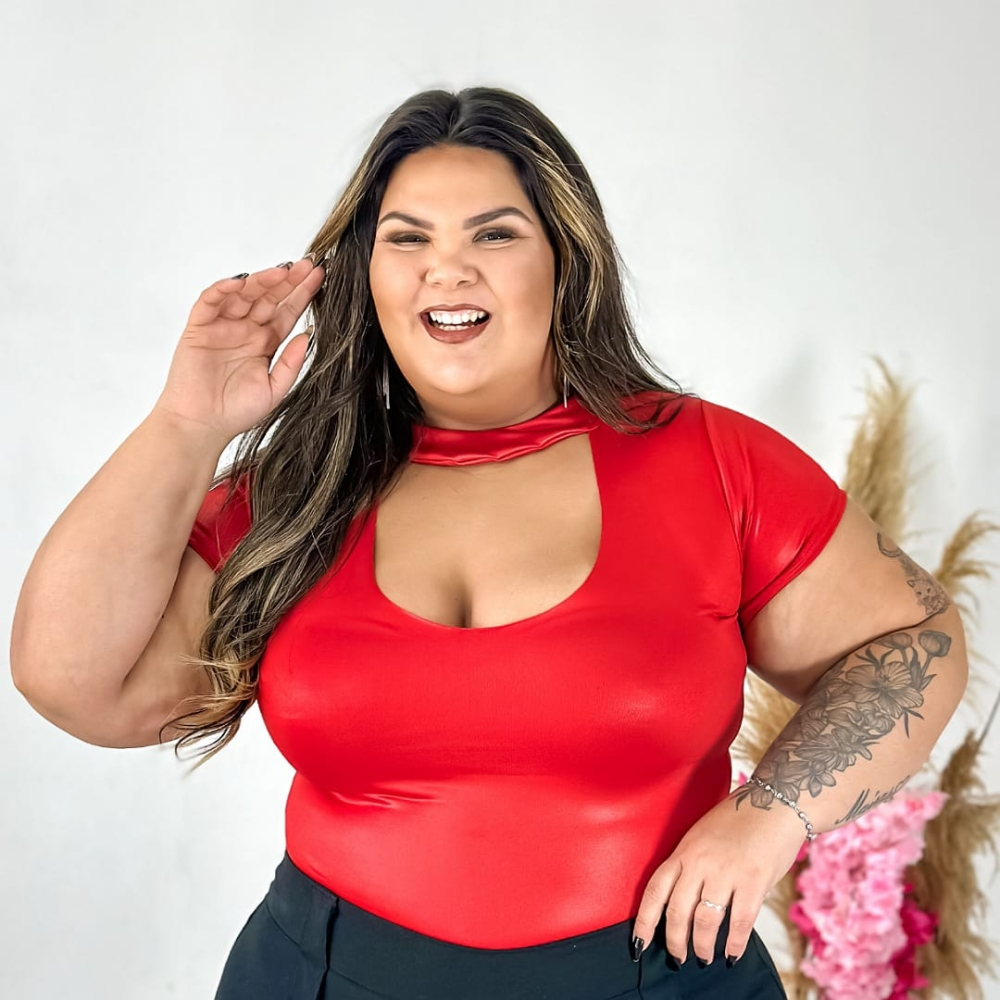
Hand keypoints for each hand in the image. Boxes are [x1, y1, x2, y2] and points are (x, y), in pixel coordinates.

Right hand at [153, 257, 325, 445]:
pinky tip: (242, 282)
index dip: (303, 294)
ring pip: (243, 294)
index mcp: (265, 343)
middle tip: (307, 265)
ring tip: (282, 271)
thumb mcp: (275, 389)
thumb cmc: (235, 412)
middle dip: (288, 280)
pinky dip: (224, 289)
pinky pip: (210, 301)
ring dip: (262, 280)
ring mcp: (222, 327)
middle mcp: (246, 330)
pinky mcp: (199, 328)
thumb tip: (308, 335)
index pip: (288, 311)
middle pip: (269, 297)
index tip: (320, 277)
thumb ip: (291, 363)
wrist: (201, 426)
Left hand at [631, 792, 804, 965]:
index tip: (638, 944)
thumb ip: (691, 866)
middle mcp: (700, 863)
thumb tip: (685, 902)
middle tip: (677, 958)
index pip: (655, 891)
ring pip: (705, 921)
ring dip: (702, 946)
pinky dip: (734, 943)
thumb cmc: (738, 820)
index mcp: (683, 851)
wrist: (775, 804)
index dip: (644, 922)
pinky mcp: (753, 881)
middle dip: (675, 941)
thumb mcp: (701, 836)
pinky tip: (731, 954)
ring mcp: (726, 873)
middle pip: (677, 912)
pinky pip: (739, 921)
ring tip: (703, 958)